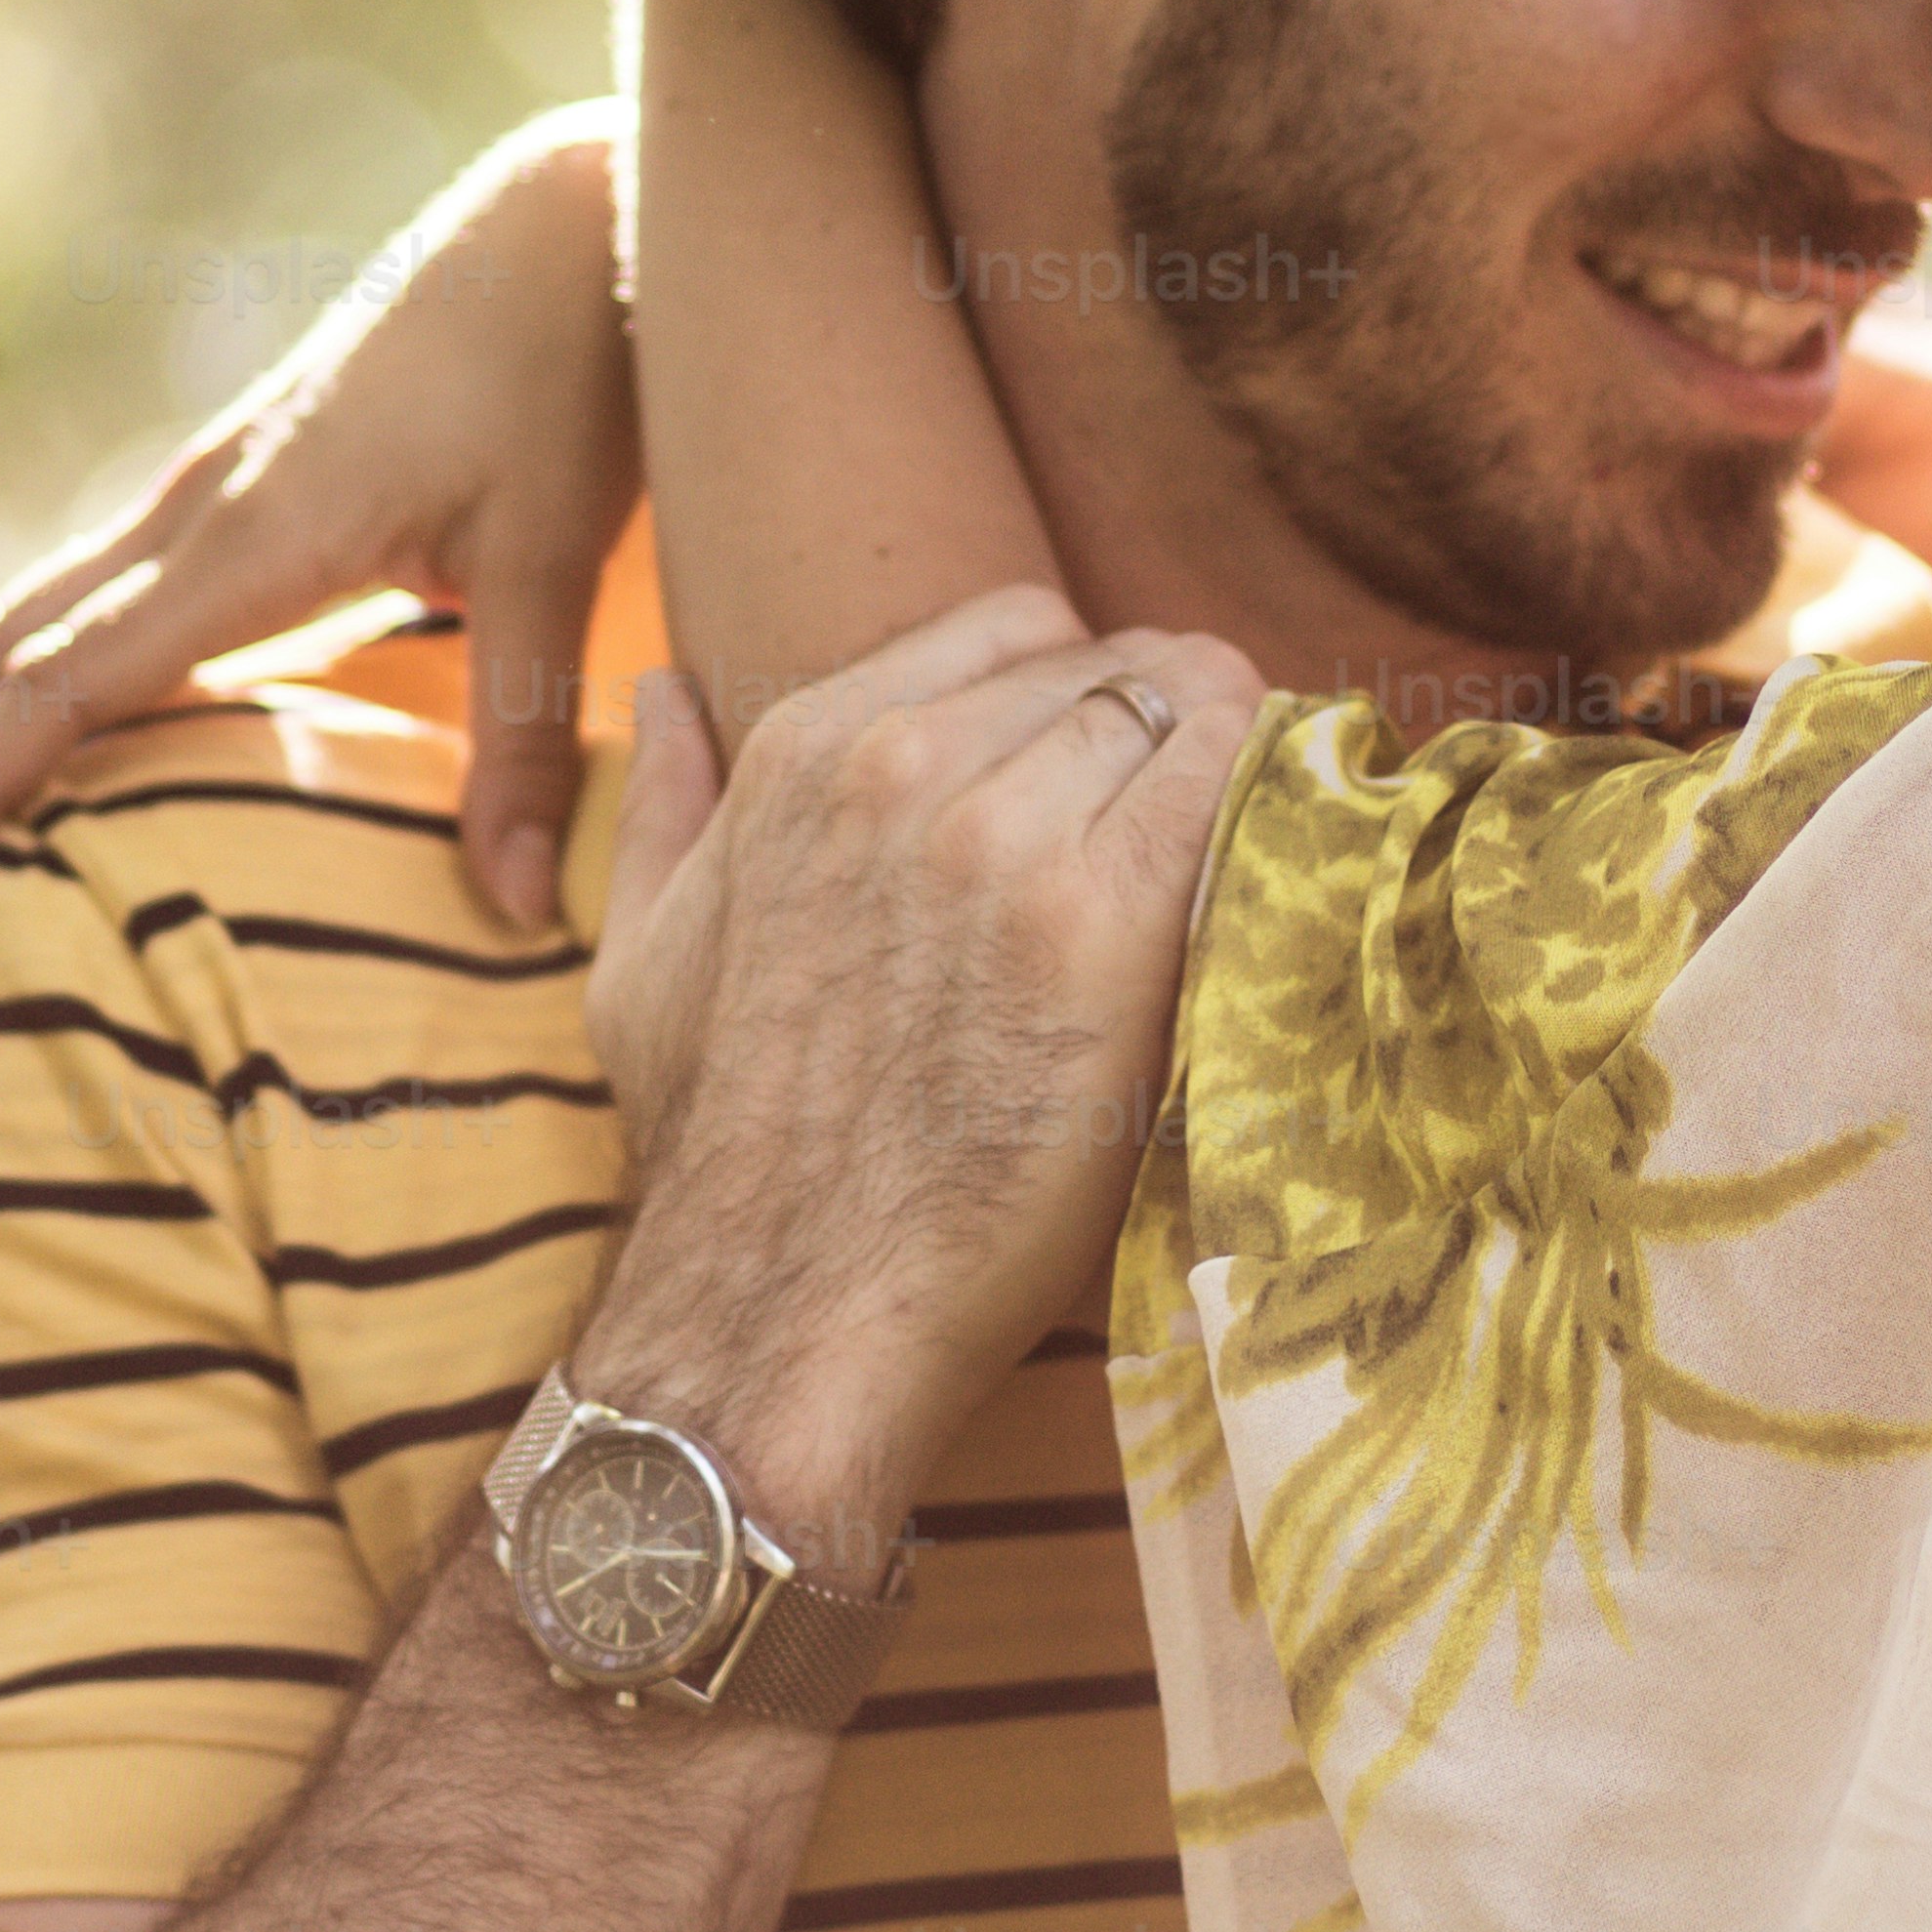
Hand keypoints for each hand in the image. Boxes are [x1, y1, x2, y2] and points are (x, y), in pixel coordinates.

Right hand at [0, 108, 630, 929]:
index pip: (63, 685)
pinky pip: (84, 597)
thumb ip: (522, 736)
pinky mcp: (228, 489)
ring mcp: (199, 493)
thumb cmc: (566, 383)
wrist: (560, 229)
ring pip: (25, 619)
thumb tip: (522, 915)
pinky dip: (19, 681)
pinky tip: (25, 744)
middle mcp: (192, 512)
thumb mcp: (556, 558)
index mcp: (250, 537)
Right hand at [563, 593, 1262, 1549]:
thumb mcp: (645, 956)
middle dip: (1175, 726)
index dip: (1088, 690)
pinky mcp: (1107, 925)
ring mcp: (1007, 837)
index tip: (1120, 765)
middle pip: (1118, 668)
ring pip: (1189, 712)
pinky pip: (1235, 788)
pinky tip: (1286, 869)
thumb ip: (669, 807)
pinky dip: (1278, 808)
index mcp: (806, 749)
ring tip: (1261, 851)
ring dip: (1238, 766)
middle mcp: (905, 764)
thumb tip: (668, 695)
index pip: (1020, 626)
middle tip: (1213, 818)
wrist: (785, 1305)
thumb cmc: (723, 1152)